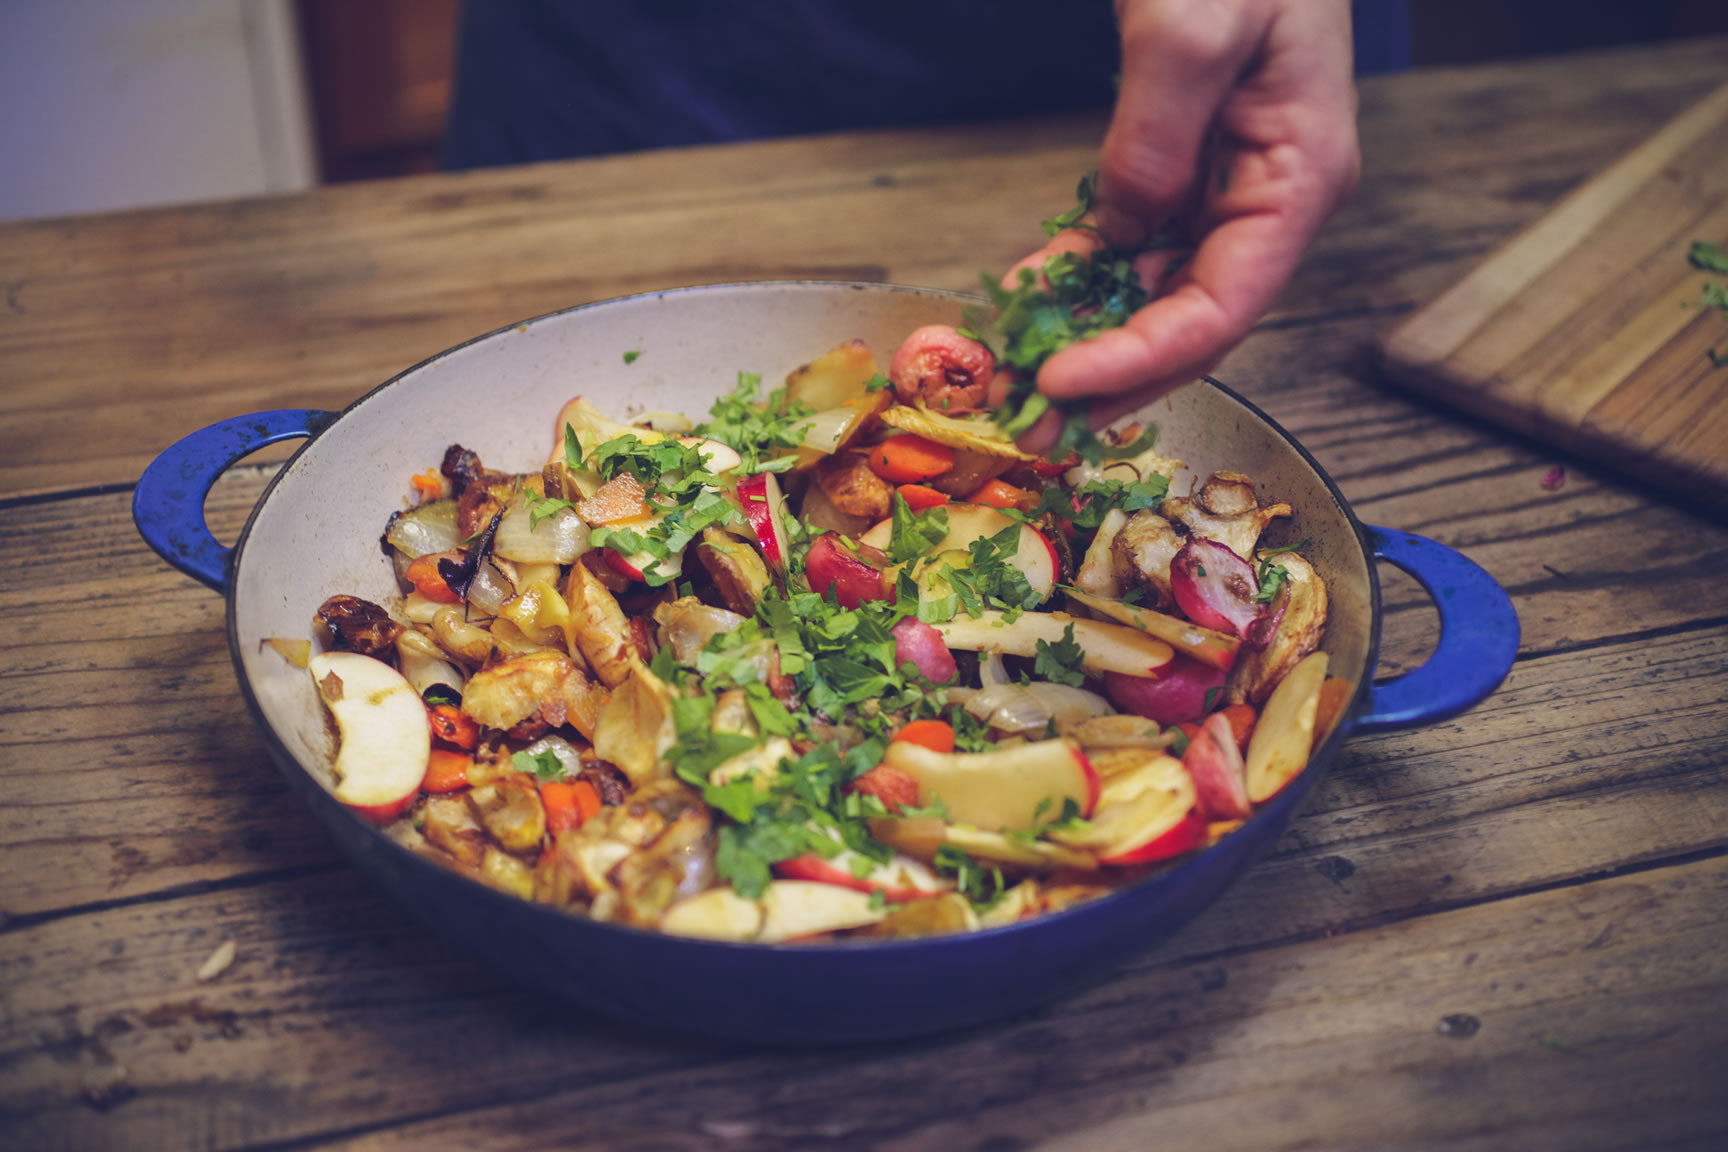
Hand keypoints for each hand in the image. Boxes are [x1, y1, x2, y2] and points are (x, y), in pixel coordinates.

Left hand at [1007, 0, 1359, 450]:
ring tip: (1016, 383)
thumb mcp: (1195, 23)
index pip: (1225, 306)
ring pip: (1154, 293)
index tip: (1066, 385)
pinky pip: (1129, 245)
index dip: (1145, 360)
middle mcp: (1268, 198)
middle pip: (1190, 322)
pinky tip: (1028, 302)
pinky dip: (1079, 280)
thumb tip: (1122, 225)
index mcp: (1300, 176)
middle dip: (1111, 378)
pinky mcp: (1182, 169)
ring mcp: (1225, 187)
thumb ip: (1156, 134)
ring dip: (1087, 341)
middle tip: (1032, 426)